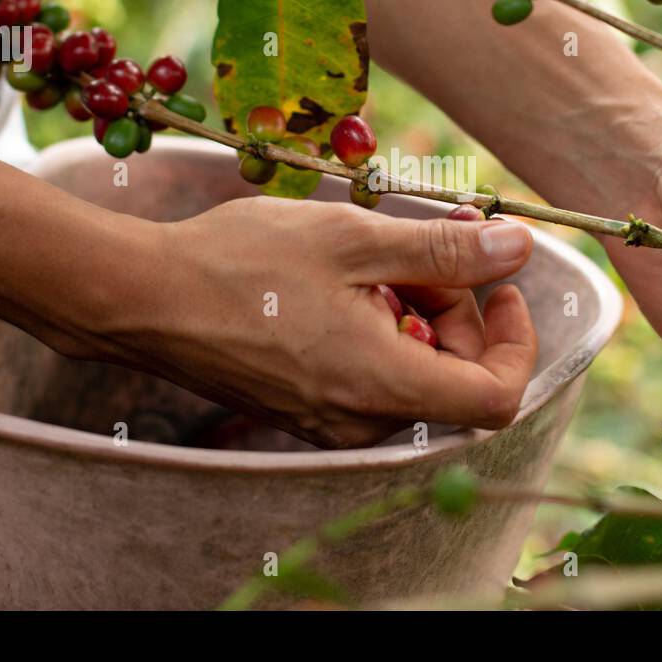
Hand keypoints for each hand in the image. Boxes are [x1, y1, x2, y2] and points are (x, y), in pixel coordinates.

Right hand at [74, 197, 537, 447]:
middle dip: (455, 307)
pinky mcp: (304, 411)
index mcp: (383, 384)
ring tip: (367, 258)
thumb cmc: (241, 263)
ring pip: (412, 373)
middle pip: (453, 377)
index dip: (515, 341)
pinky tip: (340, 284)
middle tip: (419, 246)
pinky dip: (378, 330)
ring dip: (413, 312)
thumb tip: (519, 247)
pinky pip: (371, 377)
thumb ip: (445, 249)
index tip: (501, 286)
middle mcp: (362, 420)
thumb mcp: (354, 239)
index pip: (496, 396)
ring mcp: (330, 422)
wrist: (142, 299)